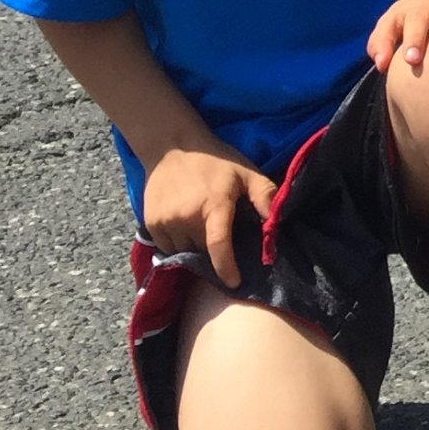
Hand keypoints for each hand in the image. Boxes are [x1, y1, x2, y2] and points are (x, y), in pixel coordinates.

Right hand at [141, 146, 276, 286]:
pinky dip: (178, 245)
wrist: (171, 146)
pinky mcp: (151, 225)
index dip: (226, 268)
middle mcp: (186, 218)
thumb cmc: (215, 160)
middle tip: (223, 238)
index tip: (234, 283)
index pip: (218, 246)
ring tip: (203, 230)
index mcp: (213, 206)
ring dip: (195, 249)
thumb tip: (278, 222)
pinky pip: (167, 247)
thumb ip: (265, 195)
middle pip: (203, 251)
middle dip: (214, 251)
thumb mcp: (246, 171)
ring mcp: (165, 222)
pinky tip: (186, 228)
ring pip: (184, 252)